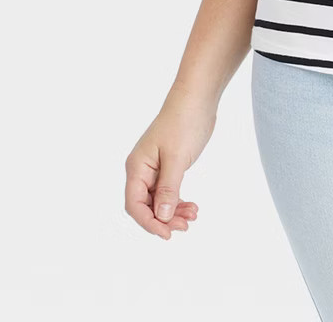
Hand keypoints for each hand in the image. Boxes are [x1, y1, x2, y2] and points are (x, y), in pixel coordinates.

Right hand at [124, 88, 214, 239]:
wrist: (197, 98)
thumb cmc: (184, 122)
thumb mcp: (177, 158)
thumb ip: (169, 189)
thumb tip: (161, 217)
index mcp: (137, 167)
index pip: (135, 205)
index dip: (149, 223)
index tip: (167, 234)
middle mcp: (142, 170)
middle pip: (146, 205)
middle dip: (164, 219)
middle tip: (185, 226)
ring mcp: (155, 168)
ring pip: (159, 200)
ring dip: (173, 212)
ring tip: (192, 217)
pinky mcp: (168, 165)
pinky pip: (169, 190)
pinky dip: (178, 200)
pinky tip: (192, 207)